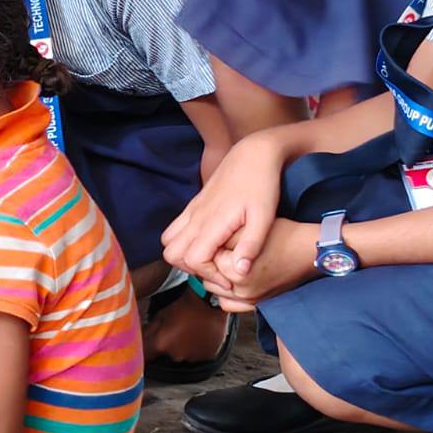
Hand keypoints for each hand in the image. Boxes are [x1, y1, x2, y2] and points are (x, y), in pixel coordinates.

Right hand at [163, 133, 284, 292]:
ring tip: (211, 261)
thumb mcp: (265, 217)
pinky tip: (209, 244)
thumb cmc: (262, 185)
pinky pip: (175, 229)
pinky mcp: (194, 204)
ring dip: (183, 256)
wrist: (253, 154)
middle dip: (190, 269)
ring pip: (168, 241)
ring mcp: (192, 210)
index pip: (193, 259)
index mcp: (212, 222)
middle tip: (217, 272)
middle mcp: (196, 217)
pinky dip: (183, 243)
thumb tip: (240, 272)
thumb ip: (251, 245)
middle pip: (172, 254)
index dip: (208, 274)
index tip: (229, 277)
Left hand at [210, 218, 318, 303]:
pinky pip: (229, 304)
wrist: (310, 250)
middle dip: (213, 263)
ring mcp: (250, 300)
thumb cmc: (285, 236)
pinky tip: (233, 278)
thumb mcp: (249, 228)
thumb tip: (205, 243)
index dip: (215, 245)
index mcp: (237, 272)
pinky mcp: (257, 304)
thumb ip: (223, 238)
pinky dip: (226, 293)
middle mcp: (242, 291)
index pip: (208, 259)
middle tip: (225, 249)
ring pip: (215, 291)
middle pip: (208, 277)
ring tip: (229, 262)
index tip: (224, 239)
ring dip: (217, 278)